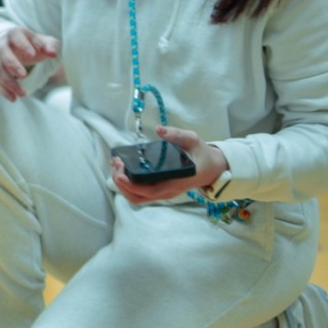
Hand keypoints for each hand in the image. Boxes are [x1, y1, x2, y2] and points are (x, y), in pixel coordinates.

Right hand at [0, 26, 60, 100]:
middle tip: (23, 75)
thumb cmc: (35, 46)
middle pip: (3, 53)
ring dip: (8, 82)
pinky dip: (3, 91)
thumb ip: (51, 46)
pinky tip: (14, 99)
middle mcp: (2, 44)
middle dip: (12, 64)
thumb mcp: (46, 43)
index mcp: (15, 34)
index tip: (32, 55)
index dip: (23, 45)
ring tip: (23, 93)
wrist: (21, 51)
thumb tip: (53, 54)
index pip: (17, 36)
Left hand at [111, 126, 229, 205]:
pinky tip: (123, 169)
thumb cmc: (202, 155)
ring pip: (137, 198)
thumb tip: (160, 130)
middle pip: (138, 197)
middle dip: (121, 182)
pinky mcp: (159, 191)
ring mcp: (163, 193)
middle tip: (115, 163)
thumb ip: (177, 135)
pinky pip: (140, 194)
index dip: (131, 184)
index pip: (150, 191)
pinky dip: (127, 184)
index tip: (120, 172)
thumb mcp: (193, 140)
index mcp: (176, 182)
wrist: (212, 168)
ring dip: (122, 185)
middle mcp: (168, 192)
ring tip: (116, 166)